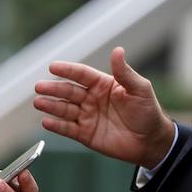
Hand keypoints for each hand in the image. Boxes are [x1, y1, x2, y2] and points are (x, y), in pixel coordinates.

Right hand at [34, 46, 174, 168]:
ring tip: (39, 102)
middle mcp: (92, 98)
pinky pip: (68, 129)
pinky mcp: (86, 134)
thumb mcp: (139, 89)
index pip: (81, 74)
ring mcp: (87, 116)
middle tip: (39, 86)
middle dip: (54, 88)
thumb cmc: (148, 112)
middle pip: (69, 91)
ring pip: (65, 109)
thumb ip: (125, 72)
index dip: (67, 70)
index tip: (53, 66)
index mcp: (102, 84)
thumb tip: (117, 50)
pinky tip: (46, 122)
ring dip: (51, 105)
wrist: (152, 141)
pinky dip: (57, 126)